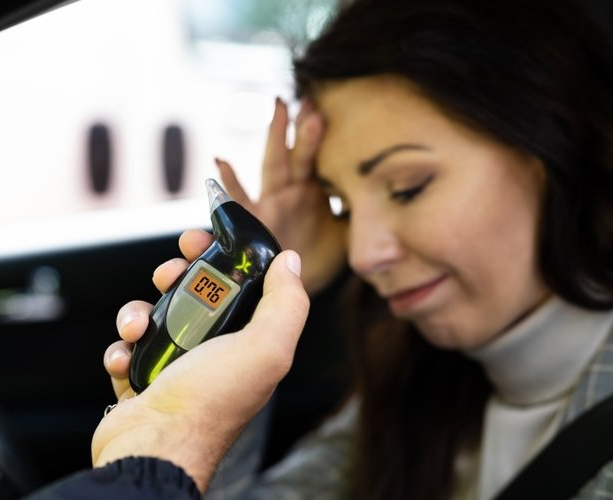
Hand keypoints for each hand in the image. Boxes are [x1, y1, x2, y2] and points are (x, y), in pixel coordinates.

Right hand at [93, 250, 308, 491]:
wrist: (154, 449)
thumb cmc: (209, 402)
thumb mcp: (264, 349)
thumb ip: (286, 304)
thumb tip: (291, 262)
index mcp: (248, 346)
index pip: (240, 288)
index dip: (222, 258)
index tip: (201, 239)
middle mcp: (215, 357)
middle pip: (194, 296)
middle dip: (176, 277)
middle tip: (166, 274)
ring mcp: (175, 370)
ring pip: (155, 318)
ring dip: (139, 313)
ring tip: (137, 328)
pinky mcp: (141, 382)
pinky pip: (127, 349)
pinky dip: (121, 349)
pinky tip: (124, 361)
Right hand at [216, 98, 346, 293]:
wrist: (300, 286)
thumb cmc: (322, 256)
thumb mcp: (348, 232)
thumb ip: (361, 212)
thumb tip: (390, 193)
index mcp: (312, 190)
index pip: (318, 155)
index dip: (321, 133)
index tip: (328, 105)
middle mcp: (290, 191)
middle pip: (295, 153)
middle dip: (300, 126)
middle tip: (308, 99)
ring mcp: (270, 204)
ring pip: (273, 166)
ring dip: (276, 138)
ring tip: (278, 108)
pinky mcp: (254, 223)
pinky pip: (239, 201)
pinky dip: (229, 182)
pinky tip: (222, 161)